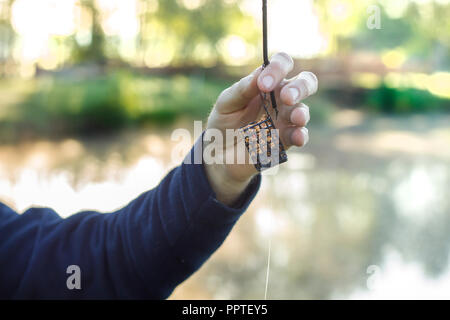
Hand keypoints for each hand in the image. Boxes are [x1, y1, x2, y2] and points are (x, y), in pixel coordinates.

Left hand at [204, 52, 318, 204]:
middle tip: (286, 97)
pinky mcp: (285, 141)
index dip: (278, 68)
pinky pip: (300, 136)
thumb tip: (259, 73)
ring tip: (296, 117)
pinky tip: (297, 136)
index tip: (263, 84)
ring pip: (303, 110)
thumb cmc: (224, 121)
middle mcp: (281, 98)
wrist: (219, 153)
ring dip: (301, 113)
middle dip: (300, 87)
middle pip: (304, 83)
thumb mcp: (226, 103)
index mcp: (267, 83)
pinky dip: (301, 135)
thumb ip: (241, 89)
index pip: (282, 64)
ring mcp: (285, 120)